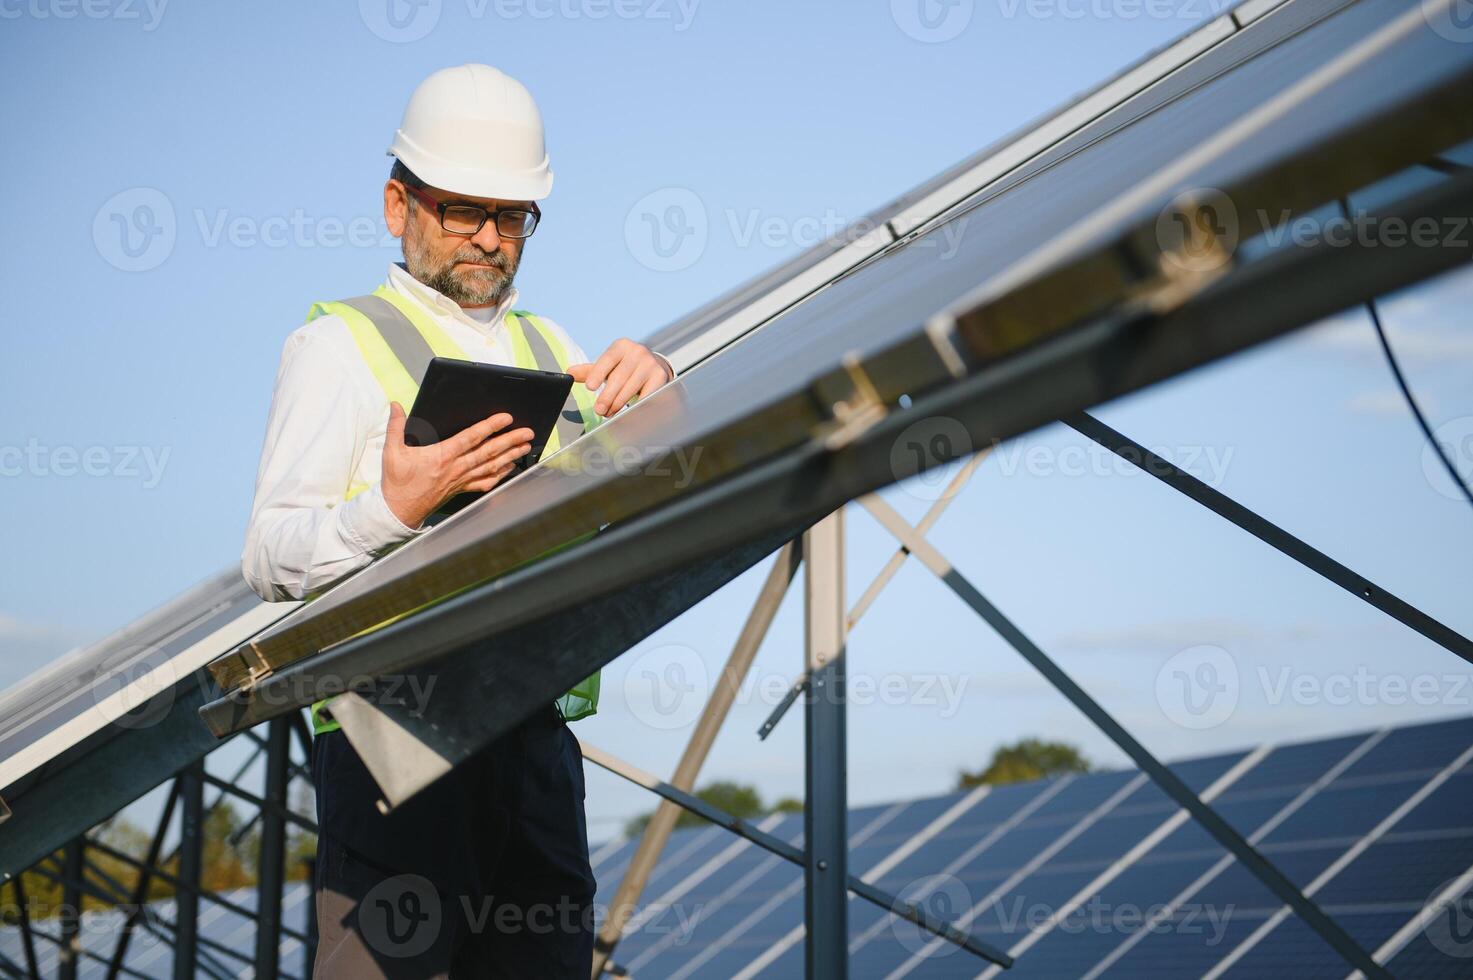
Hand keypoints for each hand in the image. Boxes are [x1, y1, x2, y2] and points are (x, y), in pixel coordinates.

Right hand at [381, 402, 534, 528]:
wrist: (399, 510)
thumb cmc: (397, 482)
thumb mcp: (392, 452)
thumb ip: (396, 426)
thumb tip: (396, 406)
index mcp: (442, 456)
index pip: (472, 437)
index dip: (490, 426)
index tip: (506, 418)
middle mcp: (456, 468)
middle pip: (489, 452)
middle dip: (510, 440)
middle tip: (527, 432)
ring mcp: (461, 480)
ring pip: (491, 466)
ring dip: (511, 455)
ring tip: (526, 446)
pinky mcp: (461, 489)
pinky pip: (485, 482)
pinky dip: (500, 474)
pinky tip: (511, 468)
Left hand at [567, 338, 672, 416]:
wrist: (655, 367)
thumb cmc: (626, 368)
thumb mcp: (609, 366)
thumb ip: (590, 371)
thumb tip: (570, 373)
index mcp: (621, 346)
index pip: (608, 359)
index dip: (598, 373)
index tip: (590, 387)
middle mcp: (637, 351)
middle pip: (619, 377)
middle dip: (607, 397)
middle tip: (599, 410)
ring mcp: (650, 364)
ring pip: (631, 388)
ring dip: (618, 404)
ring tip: (610, 413)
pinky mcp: (661, 376)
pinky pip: (646, 395)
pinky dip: (636, 406)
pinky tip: (628, 413)